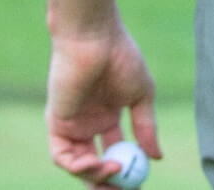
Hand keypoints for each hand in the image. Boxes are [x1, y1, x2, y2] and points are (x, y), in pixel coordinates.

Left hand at [46, 21, 162, 184]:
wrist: (96, 38)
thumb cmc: (121, 57)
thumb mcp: (141, 95)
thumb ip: (146, 127)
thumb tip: (157, 158)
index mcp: (109, 114)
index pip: (115, 151)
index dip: (126, 171)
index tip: (138, 184)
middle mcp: (88, 123)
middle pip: (95, 164)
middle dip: (107, 184)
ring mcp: (72, 124)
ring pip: (79, 165)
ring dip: (96, 176)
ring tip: (114, 170)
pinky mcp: (56, 123)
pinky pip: (62, 156)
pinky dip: (77, 167)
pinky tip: (96, 163)